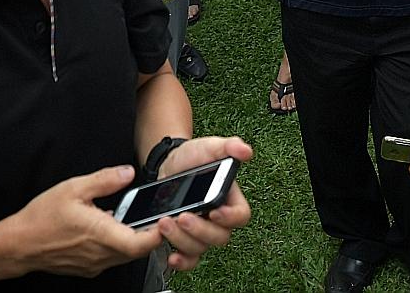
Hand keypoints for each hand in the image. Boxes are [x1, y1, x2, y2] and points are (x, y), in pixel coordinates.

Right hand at [7, 166, 161, 277]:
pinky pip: (112, 259)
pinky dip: (119, 245)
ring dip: (134, 240)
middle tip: (155, 215)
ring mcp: (94, 264)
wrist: (19, 244)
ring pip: (126, 256)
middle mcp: (100, 254)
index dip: (159, 233)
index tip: (167, 219)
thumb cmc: (42, 218)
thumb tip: (127, 173)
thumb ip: (104, 180)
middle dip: (150, 234)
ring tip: (132, 219)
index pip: (141, 243)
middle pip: (138, 250)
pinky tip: (110, 228)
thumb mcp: (73, 187)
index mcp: (100, 234)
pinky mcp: (88, 268)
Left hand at [151, 137, 254, 272]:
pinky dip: (181, 262)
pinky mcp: (184, 240)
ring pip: (200, 248)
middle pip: (219, 237)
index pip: (241, 216)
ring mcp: (201, 232)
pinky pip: (189, 260)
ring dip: (182, 240)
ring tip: (164, 222)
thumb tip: (245, 151)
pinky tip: (171, 257)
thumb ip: (227, 147)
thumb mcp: (208, 147)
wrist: (169, 165)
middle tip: (181, 217)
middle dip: (200, 230)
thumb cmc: (193, 157)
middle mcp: (218, 220)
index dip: (230, 218)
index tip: (214, 212)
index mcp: (230, 199)